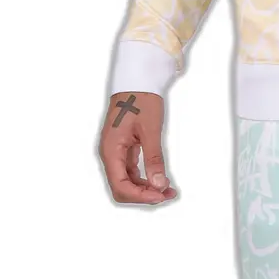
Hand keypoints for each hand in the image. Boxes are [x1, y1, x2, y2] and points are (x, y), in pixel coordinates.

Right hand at [100, 89, 179, 204]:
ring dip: (146, 189)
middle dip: (144, 195)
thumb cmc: (141, 100)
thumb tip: (159, 185)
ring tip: (169, 190)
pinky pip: (132, 172)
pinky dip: (145, 179)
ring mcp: (116, 153)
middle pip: (122, 188)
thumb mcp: (151, 130)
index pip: (120, 186)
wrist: (137, 81)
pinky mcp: (123, 150)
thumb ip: (154, 159)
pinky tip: (161, 180)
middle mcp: (109, 154)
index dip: (140, 196)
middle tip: (168, 194)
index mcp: (111, 150)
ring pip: (127, 182)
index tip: (161, 196)